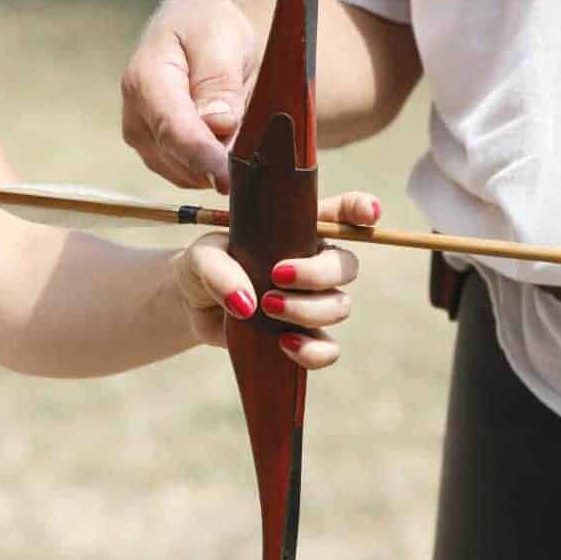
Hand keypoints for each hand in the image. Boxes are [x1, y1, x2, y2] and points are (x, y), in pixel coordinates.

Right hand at [121, 0, 256, 193]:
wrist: (194, 32)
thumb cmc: (207, 27)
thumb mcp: (221, 36)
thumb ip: (219, 81)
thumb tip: (217, 124)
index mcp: (146, 79)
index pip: (173, 130)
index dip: (202, 158)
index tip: (228, 179)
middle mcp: (136, 115)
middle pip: (180, 159)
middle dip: (219, 162)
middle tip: (259, 145)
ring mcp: (143, 139)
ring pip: (187, 173)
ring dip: (218, 163)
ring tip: (243, 130)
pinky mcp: (157, 155)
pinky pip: (191, 175)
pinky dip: (213, 166)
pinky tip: (229, 143)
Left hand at [174, 192, 381, 368]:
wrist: (191, 307)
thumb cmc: (202, 267)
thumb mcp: (200, 256)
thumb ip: (218, 269)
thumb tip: (247, 304)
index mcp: (297, 230)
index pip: (342, 213)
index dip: (362, 209)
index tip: (369, 213)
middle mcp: (313, 263)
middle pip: (347, 265)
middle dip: (319, 274)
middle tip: (277, 276)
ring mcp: (311, 301)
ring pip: (340, 305)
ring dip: (308, 310)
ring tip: (267, 308)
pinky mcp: (302, 336)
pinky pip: (328, 348)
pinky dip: (312, 350)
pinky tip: (284, 344)